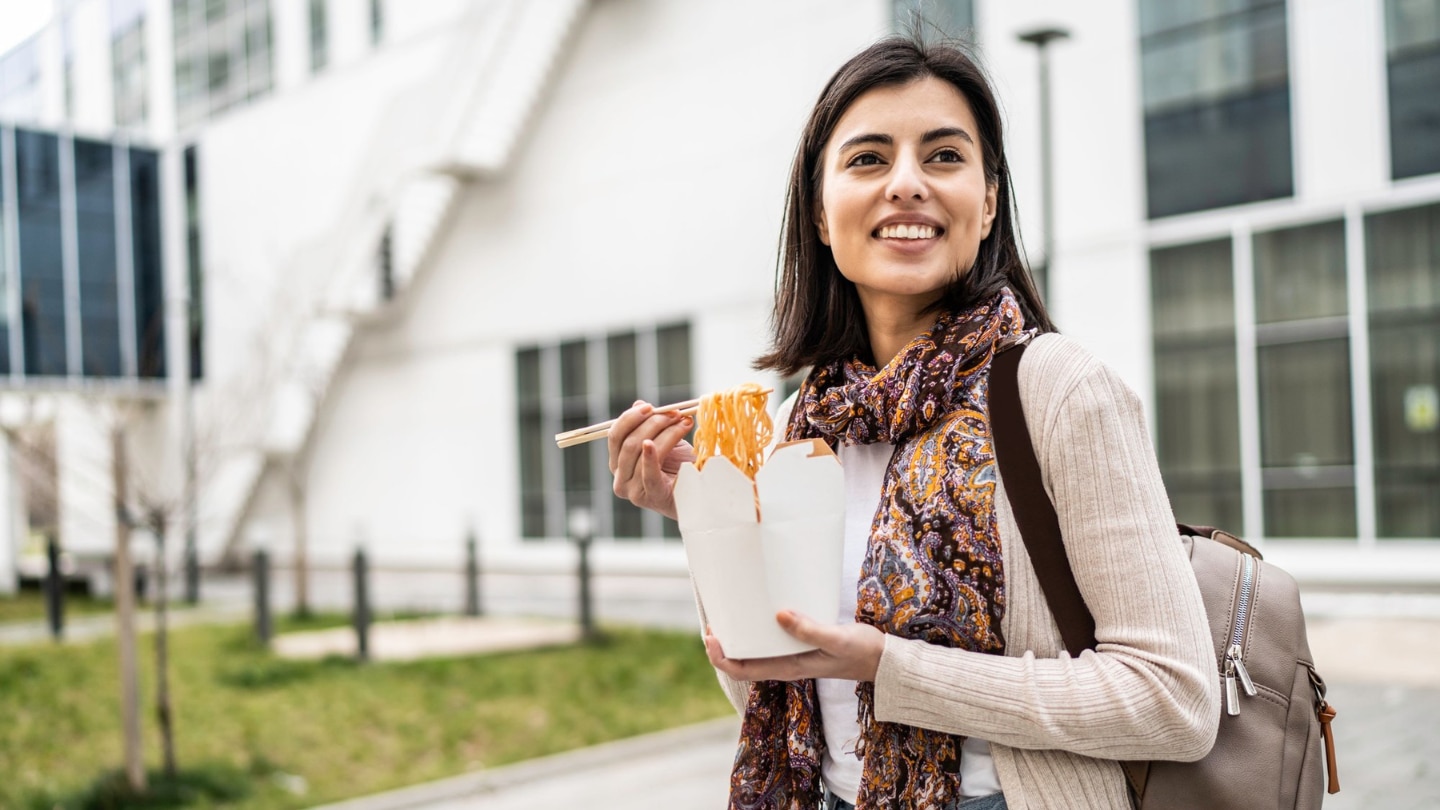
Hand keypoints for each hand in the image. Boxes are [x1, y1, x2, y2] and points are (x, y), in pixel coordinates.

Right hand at [607, 401, 696, 520]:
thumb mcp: (664, 442)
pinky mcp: (651, 497)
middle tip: (675, 413)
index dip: (630, 418)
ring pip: (640, 451)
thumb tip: (638, 404)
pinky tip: (651, 444)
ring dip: (666, 432)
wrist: (699, 495)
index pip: (615, 435)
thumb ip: (649, 425)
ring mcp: (632, 490)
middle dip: (653, 423)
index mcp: (618, 463)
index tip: (651, 407)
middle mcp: (620, 478)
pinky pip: (647, 473)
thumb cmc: (680, 468)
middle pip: (628, 442)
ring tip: (684, 423)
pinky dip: (649, 457)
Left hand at [705, 611, 885, 681]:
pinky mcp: (802, 646)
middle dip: (722, 645)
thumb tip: (778, 615)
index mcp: (789, 668)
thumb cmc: (862, 651)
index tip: (710, 637)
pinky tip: (759, 612)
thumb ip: (809, 629)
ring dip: (738, 637)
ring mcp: (793, 656)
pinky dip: (757, 630)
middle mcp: (786, 665)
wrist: (884, 660)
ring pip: (755, 652)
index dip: (721, 658)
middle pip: (743, 662)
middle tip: (712, 621)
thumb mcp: (836, 638)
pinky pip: (770, 642)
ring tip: (727, 614)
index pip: (743, 670)